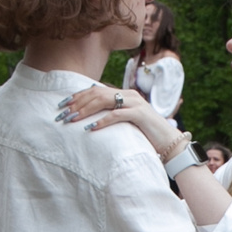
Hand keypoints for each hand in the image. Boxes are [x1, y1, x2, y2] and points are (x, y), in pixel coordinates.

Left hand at [61, 83, 181, 156]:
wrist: (170, 142)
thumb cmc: (145, 134)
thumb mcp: (126, 122)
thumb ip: (112, 115)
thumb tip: (90, 117)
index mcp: (124, 94)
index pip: (95, 89)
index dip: (77, 96)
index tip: (62, 105)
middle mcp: (129, 94)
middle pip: (96, 93)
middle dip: (77, 103)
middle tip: (63, 115)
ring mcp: (135, 103)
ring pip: (104, 101)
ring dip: (85, 111)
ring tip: (72, 120)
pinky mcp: (140, 114)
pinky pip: (117, 115)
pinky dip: (102, 121)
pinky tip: (91, 128)